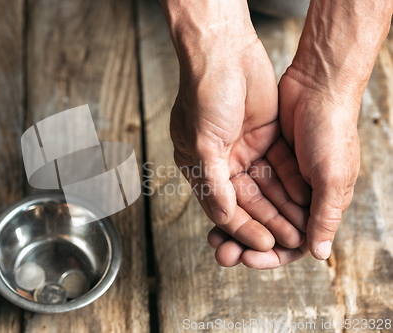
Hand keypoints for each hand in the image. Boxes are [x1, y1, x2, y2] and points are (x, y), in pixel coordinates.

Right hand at [171, 37, 309, 261]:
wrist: (225, 52)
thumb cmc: (204, 93)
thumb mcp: (203, 142)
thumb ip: (212, 182)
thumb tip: (221, 216)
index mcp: (199, 166)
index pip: (221, 206)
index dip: (241, 228)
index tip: (262, 245)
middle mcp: (222, 162)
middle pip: (245, 202)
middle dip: (263, 223)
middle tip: (284, 244)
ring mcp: (244, 150)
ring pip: (265, 189)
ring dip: (280, 209)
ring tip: (298, 229)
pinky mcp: (265, 138)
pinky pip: (279, 169)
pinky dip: (290, 186)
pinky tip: (302, 203)